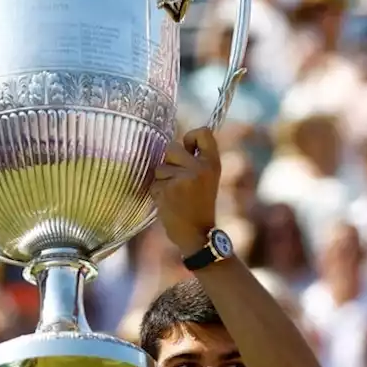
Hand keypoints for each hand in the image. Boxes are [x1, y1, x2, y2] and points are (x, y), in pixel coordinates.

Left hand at [152, 128, 220, 254]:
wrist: (197, 234)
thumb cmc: (200, 204)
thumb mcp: (208, 178)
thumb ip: (196, 159)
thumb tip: (178, 142)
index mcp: (213, 163)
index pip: (203, 132)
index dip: (191, 138)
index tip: (188, 150)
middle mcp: (200, 167)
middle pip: (172, 148)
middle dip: (170, 163)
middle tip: (180, 181)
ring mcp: (183, 178)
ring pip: (160, 167)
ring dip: (163, 180)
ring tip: (176, 194)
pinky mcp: (168, 190)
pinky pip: (154, 182)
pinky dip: (158, 192)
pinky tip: (169, 202)